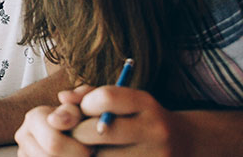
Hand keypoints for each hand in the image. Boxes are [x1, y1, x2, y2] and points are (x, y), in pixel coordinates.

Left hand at [16, 84, 183, 156]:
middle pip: (97, 131)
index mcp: (147, 104)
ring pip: (99, 156)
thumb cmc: (138, 118)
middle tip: (75, 134)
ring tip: (88, 147)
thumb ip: (88, 95)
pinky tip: (98, 155)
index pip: (106, 98)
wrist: (184, 145)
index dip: (85, 104)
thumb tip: (62, 97)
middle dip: (78, 132)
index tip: (83, 110)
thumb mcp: (122, 100)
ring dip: (85, 152)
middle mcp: (155, 131)